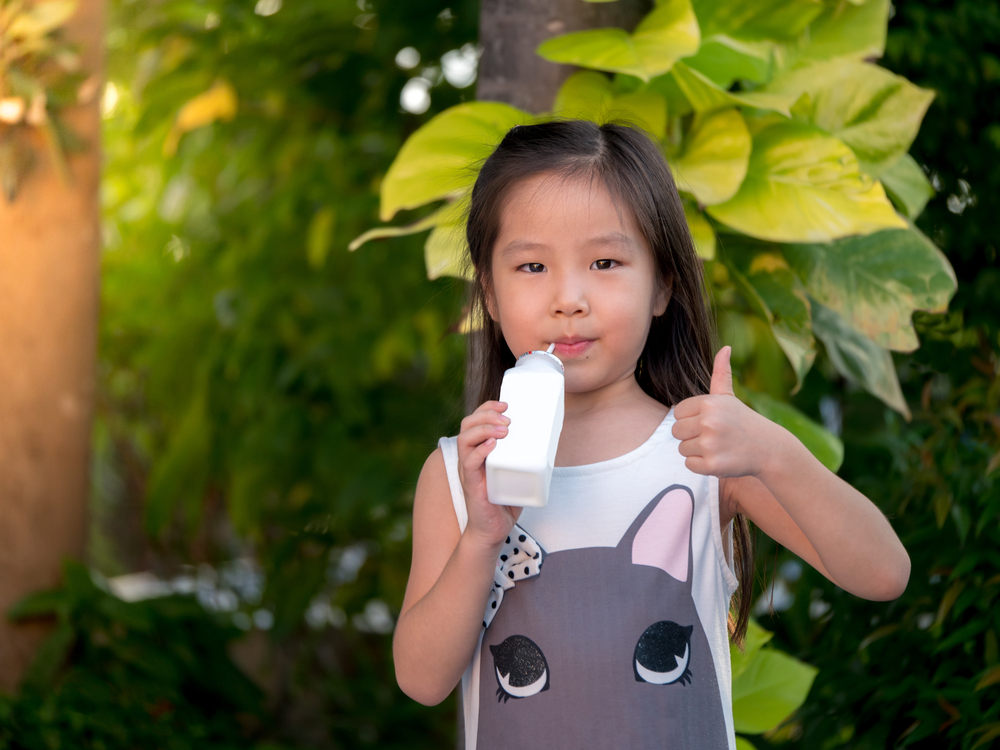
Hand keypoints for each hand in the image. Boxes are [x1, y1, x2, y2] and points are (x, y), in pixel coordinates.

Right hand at [457, 400, 521, 549]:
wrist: (492, 530)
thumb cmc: (504, 501)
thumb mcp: (516, 473)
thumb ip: (525, 458)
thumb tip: (550, 443)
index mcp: (478, 450)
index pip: (475, 420)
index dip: (487, 407)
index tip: (506, 404)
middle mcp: (469, 456)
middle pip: (468, 424)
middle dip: (487, 414)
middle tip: (508, 418)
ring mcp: (468, 470)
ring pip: (465, 439)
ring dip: (484, 429)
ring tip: (504, 430)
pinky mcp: (470, 484)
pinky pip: (469, 462)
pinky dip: (480, 451)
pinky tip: (493, 446)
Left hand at [672, 346, 770, 477]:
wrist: (768, 449)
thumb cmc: (743, 421)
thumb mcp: (729, 397)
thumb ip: (721, 373)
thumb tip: (725, 348)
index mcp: (709, 404)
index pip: (677, 412)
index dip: (690, 418)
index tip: (708, 421)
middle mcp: (708, 422)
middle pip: (676, 431)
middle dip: (691, 435)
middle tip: (712, 436)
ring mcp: (710, 444)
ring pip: (682, 448)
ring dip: (696, 451)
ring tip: (717, 446)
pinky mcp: (712, 465)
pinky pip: (689, 464)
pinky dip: (701, 465)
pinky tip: (719, 458)